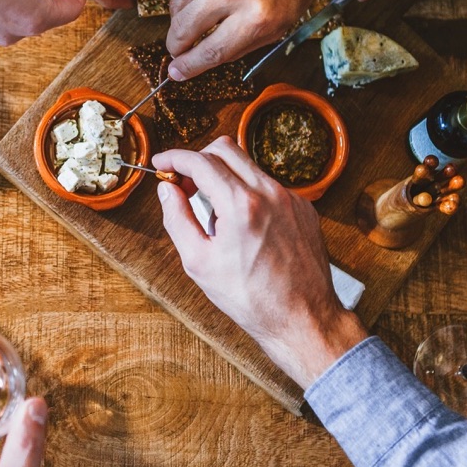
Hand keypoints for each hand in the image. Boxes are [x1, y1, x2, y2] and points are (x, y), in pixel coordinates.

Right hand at [152, 137, 367, 387]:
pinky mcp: (304, 208)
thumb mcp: (199, 262)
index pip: (200, 161)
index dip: (174, 158)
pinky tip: (243, 226)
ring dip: (223, 177)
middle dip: (198, 159)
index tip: (161, 164)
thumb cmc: (250, 298)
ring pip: (248, 166)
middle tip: (184, 184)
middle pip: (225, 148)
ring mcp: (292, 199)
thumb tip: (167, 190)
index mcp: (242, 205)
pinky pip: (269, 186)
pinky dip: (248, 194)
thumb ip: (178, 219)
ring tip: (214, 214)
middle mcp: (270, 193)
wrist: (302, 318)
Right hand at [165, 0, 329, 80]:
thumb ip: (245, 42)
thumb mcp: (284, 20)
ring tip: (189, 20)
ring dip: (180, 17)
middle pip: (185, 29)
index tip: (177, 71)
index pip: (210, 52)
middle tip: (176, 47)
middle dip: (175, 44)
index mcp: (258, 18)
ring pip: (179, 3)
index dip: (188, 66)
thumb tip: (209, 56)